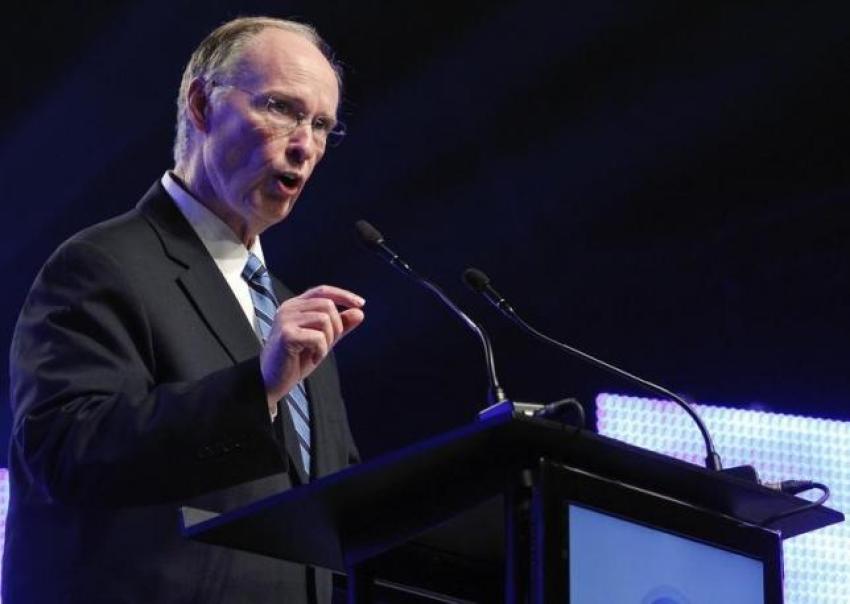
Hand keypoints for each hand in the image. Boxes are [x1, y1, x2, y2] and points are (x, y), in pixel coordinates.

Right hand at [260, 285, 364, 404]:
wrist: (272, 381)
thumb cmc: (294, 360)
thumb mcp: (323, 340)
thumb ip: (340, 326)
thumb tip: (359, 312)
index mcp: (295, 306)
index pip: (323, 291)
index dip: (343, 295)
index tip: (360, 304)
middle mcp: (288, 308)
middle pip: (327, 305)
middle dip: (336, 326)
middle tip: (327, 344)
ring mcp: (285, 320)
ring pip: (324, 319)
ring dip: (328, 340)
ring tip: (317, 352)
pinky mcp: (286, 334)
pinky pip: (318, 337)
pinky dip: (321, 350)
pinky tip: (312, 358)